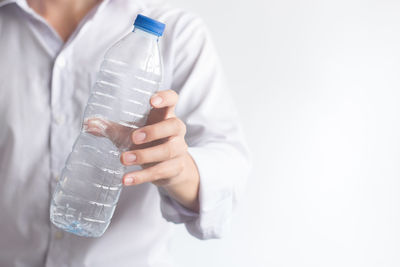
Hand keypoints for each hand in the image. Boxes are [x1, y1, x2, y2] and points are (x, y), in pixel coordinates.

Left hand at [121, 90, 199, 210]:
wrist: (171, 168)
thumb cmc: (150, 142)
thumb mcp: (132, 132)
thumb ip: (112, 128)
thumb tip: (88, 124)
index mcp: (165, 115)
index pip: (172, 100)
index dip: (165, 98)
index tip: (152, 101)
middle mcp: (176, 130)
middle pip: (174, 126)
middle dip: (154, 131)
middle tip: (134, 137)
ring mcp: (178, 150)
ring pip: (167, 151)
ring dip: (144, 155)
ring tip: (124, 159)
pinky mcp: (175, 168)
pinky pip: (160, 172)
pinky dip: (141, 176)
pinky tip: (126, 179)